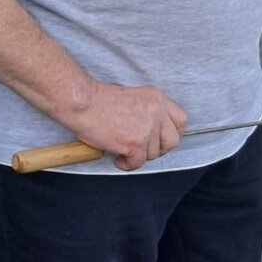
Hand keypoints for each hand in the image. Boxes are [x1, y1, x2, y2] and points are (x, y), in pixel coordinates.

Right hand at [63, 82, 186, 170]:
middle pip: (172, 140)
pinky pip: (138, 163)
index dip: (173, 133)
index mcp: (157, 98)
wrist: (81, 102)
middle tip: (143, 150)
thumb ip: (147, 112)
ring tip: (123, 151)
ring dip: (139, 156)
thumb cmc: (98, 100)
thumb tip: (152, 134)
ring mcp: (147, 128)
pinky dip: (127, 165)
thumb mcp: (133, 97)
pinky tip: (118, 159)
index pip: (180, 119)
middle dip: (159, 149)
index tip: (162, 139)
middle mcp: (156, 112)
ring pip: (153, 154)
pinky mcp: (135, 143)